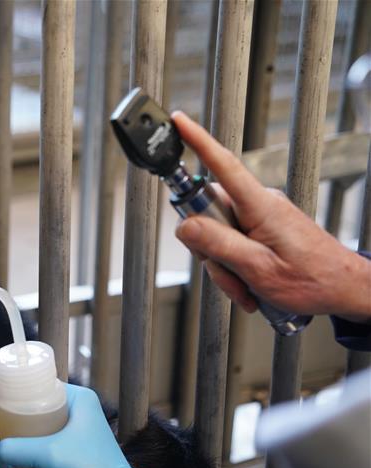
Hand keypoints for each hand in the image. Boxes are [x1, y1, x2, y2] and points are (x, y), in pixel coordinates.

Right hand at [0, 384, 148, 467]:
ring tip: (5, 464)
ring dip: (20, 449)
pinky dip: (30, 462)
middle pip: (35, 414)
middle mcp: (78, 415)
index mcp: (79, 400)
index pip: (40, 389)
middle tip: (2, 443)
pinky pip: (44, 454)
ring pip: (37, 436)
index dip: (18, 399)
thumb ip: (14, 452)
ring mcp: (75, 438)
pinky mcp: (72, 460)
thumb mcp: (49, 456)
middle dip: (15, 430)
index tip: (0, 414)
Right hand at [171, 111, 370, 321]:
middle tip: (227, 271)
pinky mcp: (262, 229)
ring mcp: (261, 216)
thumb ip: (219, 244)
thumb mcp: (258, 268)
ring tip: (244, 284)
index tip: (179, 122)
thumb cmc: (312, 280)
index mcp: (260, 207)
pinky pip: (231, 242)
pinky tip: (248, 282)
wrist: (343, 289)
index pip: (223, 165)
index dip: (197, 141)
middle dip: (207, 248)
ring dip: (222, 264)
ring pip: (217, 234)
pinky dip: (233, 266)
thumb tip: (186, 226)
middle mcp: (260, 205)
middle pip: (208, 212)